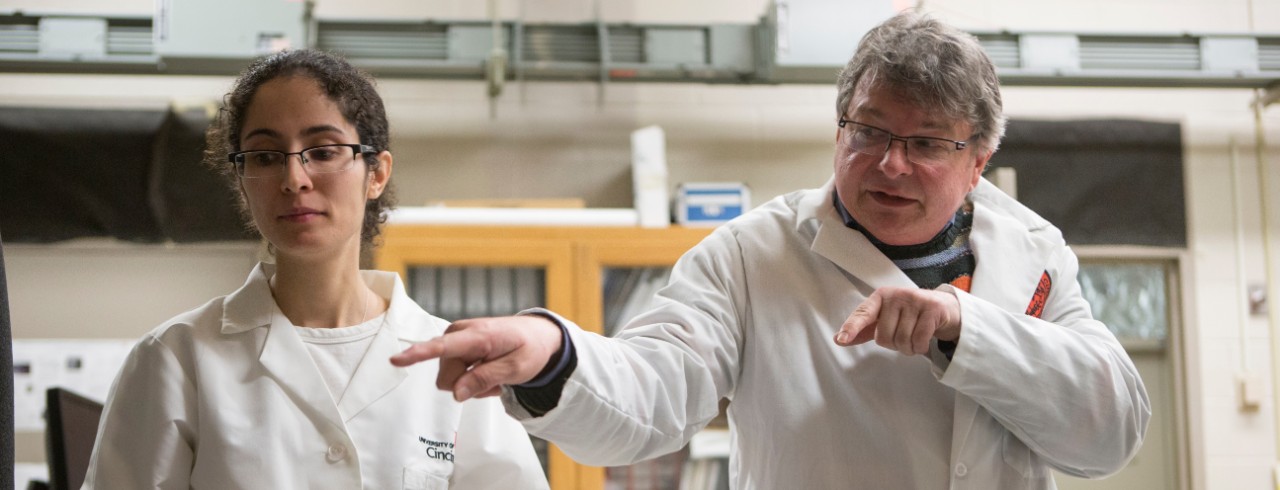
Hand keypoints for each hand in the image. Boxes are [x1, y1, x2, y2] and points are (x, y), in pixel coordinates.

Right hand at [390, 315, 562, 401]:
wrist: (537, 335)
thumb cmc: (529, 350)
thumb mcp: (516, 369)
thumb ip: (485, 379)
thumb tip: (456, 393)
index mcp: (478, 336)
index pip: (442, 347)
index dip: (418, 355)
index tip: (395, 360)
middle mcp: (460, 334)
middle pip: (447, 378)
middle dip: (468, 386)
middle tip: (496, 378)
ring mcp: (455, 339)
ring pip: (449, 380)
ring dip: (472, 383)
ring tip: (494, 373)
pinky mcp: (455, 346)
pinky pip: (454, 374)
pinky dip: (471, 378)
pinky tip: (488, 370)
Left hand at [833, 287, 961, 355]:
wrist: (944, 308)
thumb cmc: (910, 315)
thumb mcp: (886, 319)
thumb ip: (864, 330)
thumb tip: (839, 339)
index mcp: (880, 297)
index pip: (863, 314)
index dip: (852, 327)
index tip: (842, 339)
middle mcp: (896, 295)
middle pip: (884, 336)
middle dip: (893, 345)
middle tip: (902, 338)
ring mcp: (915, 300)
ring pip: (902, 340)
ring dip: (908, 348)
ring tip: (913, 340)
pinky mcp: (932, 309)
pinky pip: (919, 340)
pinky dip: (920, 348)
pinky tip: (922, 342)